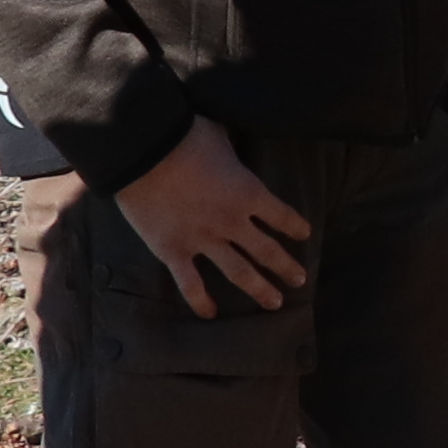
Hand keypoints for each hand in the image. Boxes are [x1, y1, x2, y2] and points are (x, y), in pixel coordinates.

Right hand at [116, 117, 310, 317]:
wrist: (143, 150)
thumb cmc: (184, 134)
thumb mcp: (222, 135)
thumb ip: (232, 149)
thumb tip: (234, 142)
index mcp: (248, 192)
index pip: (281, 215)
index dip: (295, 225)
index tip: (304, 234)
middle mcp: (232, 222)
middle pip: (267, 250)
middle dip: (286, 267)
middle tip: (299, 280)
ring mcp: (204, 240)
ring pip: (239, 273)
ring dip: (259, 289)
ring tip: (275, 303)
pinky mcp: (173, 251)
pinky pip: (191, 284)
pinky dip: (201, 301)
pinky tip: (210, 313)